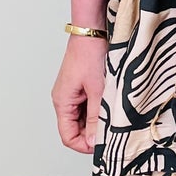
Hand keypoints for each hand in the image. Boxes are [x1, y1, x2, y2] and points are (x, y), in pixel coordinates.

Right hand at [53, 34, 107, 154]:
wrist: (93, 30)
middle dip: (92, 133)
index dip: (85, 145)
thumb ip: (96, 118)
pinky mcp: (81, 87)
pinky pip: (88, 107)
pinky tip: (110, 105)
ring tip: (112, 115)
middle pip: (75, 130)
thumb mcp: (97, 90)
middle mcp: (64, 99)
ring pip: (83, 119)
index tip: (102, 145)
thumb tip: (94, 142)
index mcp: (63, 102)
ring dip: (97, 121)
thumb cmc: (90, 53)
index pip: (68, 137)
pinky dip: (98, 110)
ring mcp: (73, 93)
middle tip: (111, 130)